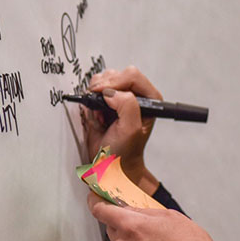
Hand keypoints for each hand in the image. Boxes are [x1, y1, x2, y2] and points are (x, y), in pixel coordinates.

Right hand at [85, 66, 161, 191]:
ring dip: (96, 97)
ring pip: (103, 79)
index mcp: (149, 99)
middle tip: (101, 110)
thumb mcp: (130, 130)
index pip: (132, 76)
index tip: (101, 94)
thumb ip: (126, 105)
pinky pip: (93, 91)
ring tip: (101, 116)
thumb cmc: (124, 153)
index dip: (115, 82)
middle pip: (116, 74)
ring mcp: (119, 97)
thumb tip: (111, 92)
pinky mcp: (105, 102)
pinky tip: (97, 117)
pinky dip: (90, 102)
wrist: (109, 166)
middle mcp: (136, 96)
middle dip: (104, 90)